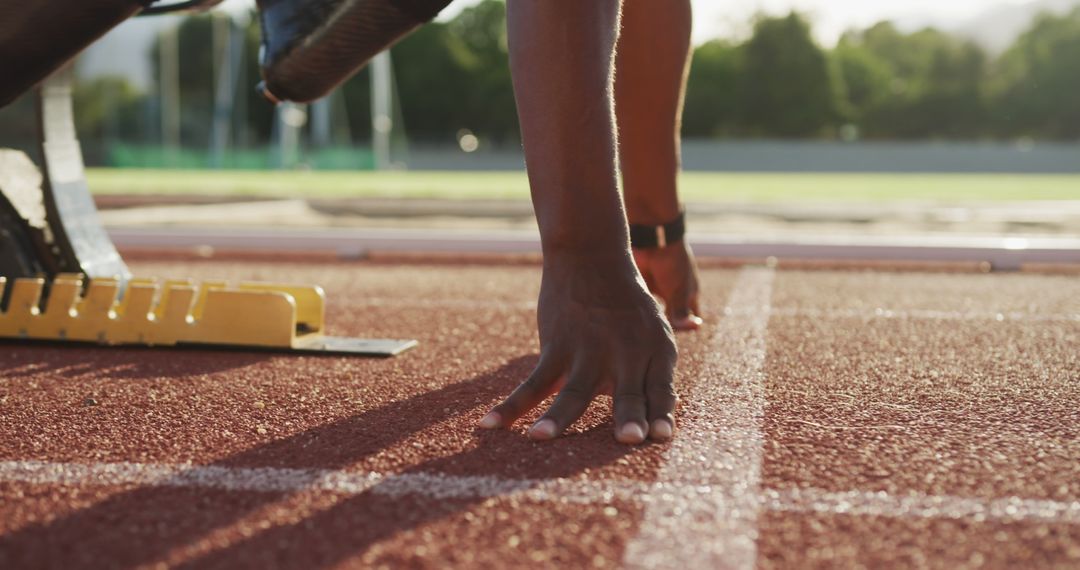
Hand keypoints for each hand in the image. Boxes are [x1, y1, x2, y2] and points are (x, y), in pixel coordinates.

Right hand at [479, 251, 677, 443]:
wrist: (591, 256)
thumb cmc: (627, 305)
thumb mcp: (652, 332)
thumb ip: (651, 374)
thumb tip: (652, 422)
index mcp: (655, 352)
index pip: (660, 391)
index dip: (661, 414)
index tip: (661, 437)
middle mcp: (626, 353)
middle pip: (627, 392)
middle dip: (628, 418)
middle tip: (629, 440)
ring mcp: (589, 350)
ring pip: (573, 391)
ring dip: (557, 417)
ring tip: (541, 438)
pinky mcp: (557, 346)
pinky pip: (532, 382)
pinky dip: (511, 405)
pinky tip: (490, 424)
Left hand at [633, 240, 702, 330]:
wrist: (654, 241)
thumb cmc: (672, 265)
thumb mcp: (678, 290)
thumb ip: (680, 311)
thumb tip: (688, 328)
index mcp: (689, 294)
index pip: (691, 317)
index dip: (687, 328)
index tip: (678, 336)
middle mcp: (674, 293)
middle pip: (672, 316)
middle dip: (668, 326)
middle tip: (658, 337)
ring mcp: (658, 289)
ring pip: (656, 311)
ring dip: (653, 319)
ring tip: (646, 331)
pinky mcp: (643, 285)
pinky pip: (642, 302)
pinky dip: (640, 310)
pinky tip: (635, 318)